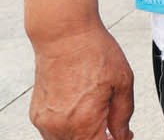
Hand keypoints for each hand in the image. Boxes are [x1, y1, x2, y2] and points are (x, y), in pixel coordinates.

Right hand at [29, 25, 133, 139]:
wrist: (64, 36)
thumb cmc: (95, 53)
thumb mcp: (123, 81)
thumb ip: (123, 114)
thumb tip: (122, 135)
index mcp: (84, 122)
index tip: (122, 135)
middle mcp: (61, 127)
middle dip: (100, 138)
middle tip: (113, 126)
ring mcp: (45, 122)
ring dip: (83, 136)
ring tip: (97, 115)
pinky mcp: (37, 114)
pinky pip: (53, 133)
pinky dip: (68, 129)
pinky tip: (79, 111)